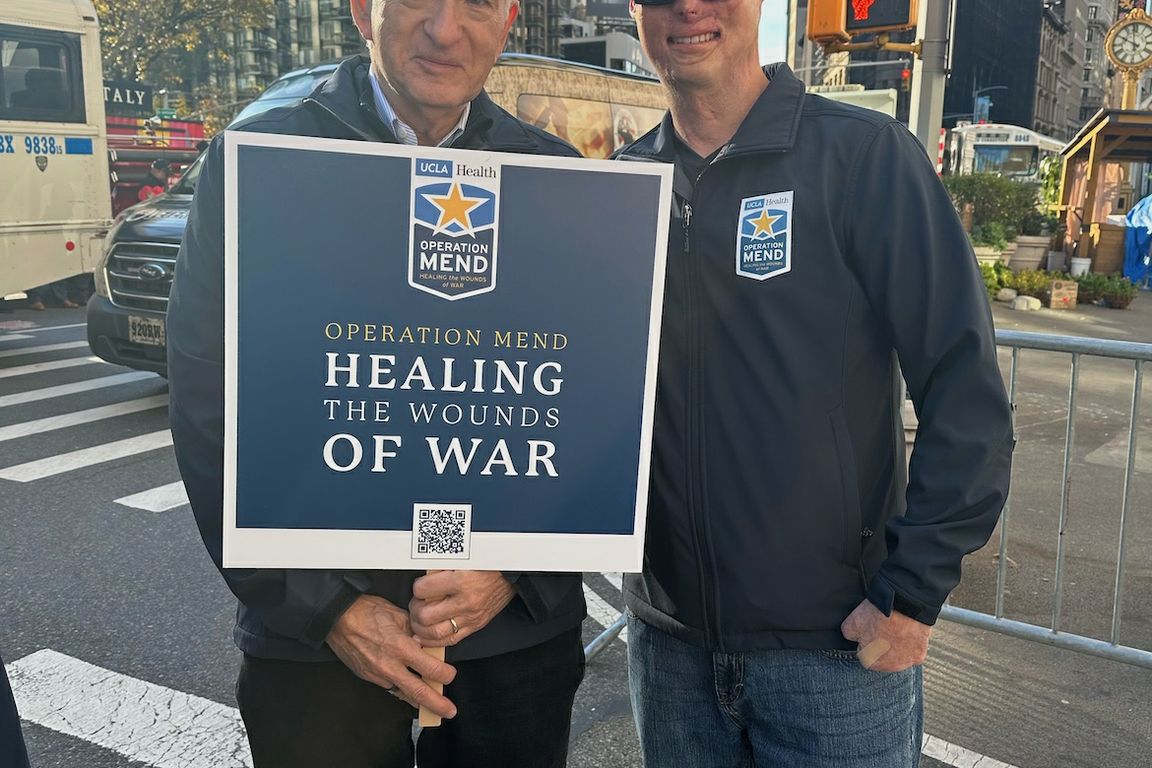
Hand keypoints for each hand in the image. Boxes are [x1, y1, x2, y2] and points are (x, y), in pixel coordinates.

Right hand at [326, 594, 457, 717]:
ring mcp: (377, 674)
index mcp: (401, 647)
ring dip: (419, 702)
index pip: (430, 669)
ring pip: (403, 693)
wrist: (337, 617)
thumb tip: (426, 642)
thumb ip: (415, 631)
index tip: (450, 675)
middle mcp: (390, 665)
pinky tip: (409, 693)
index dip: (444, 675)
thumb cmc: (367, 611)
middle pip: (418, 691)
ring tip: (432, 708)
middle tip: (449, 711)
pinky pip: (389, 687)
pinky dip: (401, 691)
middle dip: (437, 704)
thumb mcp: (398, 615)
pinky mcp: (368, 677)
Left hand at [408, 571, 515, 647]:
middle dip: (415, 610)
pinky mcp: (475, 626)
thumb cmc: (487, 565)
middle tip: (417, 604)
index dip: (417, 588)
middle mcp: (465, 601)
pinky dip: (433, 641)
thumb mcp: (463, 560)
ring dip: (421, 629)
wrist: (510, 575)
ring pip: (435, 633)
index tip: (419, 586)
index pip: (424, 589)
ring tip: (419, 620)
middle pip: (426, 615)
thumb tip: (423, 576)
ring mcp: (470, 617)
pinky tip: (425, 636)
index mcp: (461, 581)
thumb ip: (442, 569)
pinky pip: (450, 640)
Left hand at [840, 599, 931, 672]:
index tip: (869, 629)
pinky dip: (910, 643)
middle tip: (882, 628)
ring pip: (898, 656)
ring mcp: (907, 662)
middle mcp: (890, 668)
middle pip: (882, 657)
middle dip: (881, 645)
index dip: (865, 639)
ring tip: (894, 628)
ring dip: (896, 646)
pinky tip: (907, 631)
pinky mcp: (920, 655)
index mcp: (871, 662)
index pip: (864, 654)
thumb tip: (852, 637)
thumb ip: (848, 635)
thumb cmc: (877, 615)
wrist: (904, 605)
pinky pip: (912, 651)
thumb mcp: (850, 623)